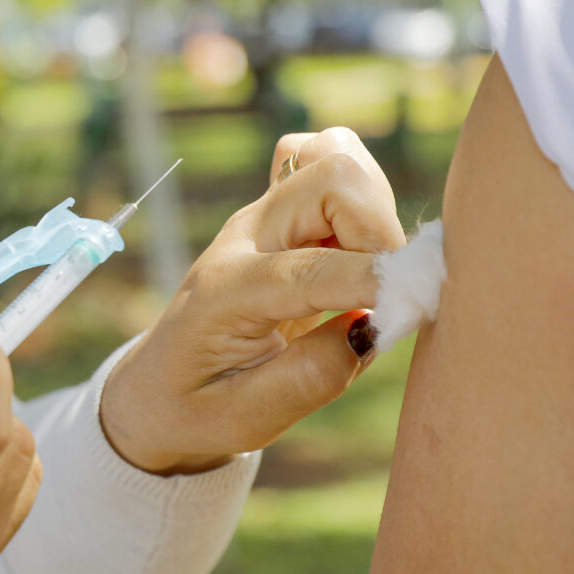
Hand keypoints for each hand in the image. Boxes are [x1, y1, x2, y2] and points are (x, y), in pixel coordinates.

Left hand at [101, 127, 405, 473]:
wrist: (156, 389)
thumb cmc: (196, 407)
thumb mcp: (245, 419)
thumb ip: (311, 377)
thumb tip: (374, 328)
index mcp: (226, 290)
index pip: (312, 268)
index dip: (376, 282)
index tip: (417, 309)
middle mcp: (244, 238)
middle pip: (333, 175)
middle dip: (380, 229)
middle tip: (385, 290)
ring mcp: (263, 216)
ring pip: (336, 155)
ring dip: (375, 208)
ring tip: (368, 270)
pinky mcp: (281, 213)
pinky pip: (329, 164)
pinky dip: (365, 198)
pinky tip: (358, 251)